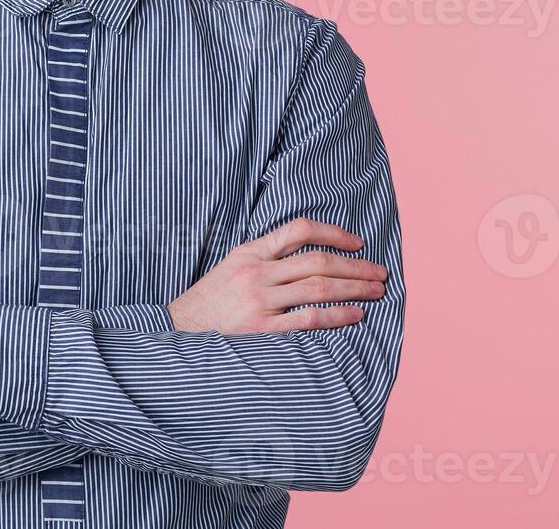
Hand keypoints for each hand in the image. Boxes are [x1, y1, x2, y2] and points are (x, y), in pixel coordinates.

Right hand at [167, 217, 387, 333]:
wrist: (178, 329)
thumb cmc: (210, 299)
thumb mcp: (232, 264)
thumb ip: (265, 255)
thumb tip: (308, 250)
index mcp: (251, 252)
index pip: (299, 230)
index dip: (334, 233)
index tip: (358, 242)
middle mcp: (257, 272)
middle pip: (318, 261)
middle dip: (355, 266)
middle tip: (380, 272)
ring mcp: (259, 301)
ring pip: (318, 288)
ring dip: (353, 289)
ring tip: (375, 292)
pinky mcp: (261, 329)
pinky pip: (308, 319)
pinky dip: (336, 316)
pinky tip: (355, 315)